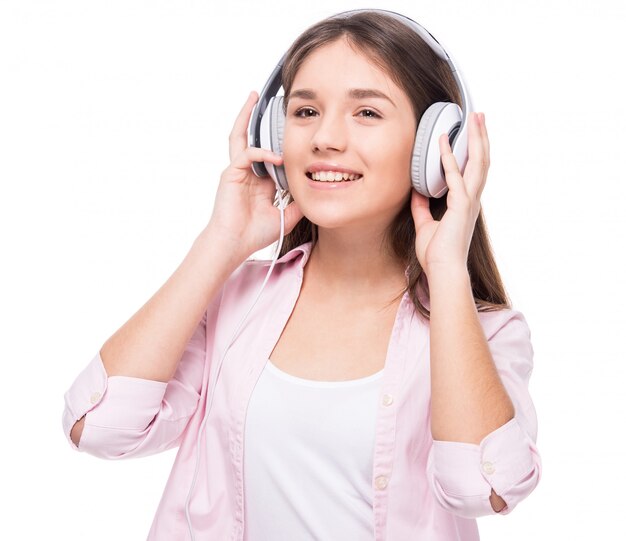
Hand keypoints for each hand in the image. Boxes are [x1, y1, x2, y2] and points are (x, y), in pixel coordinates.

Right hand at [206, 91, 303, 255]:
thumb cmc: (254, 233)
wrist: (234, 244)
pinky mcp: (231, 174)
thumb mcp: (286, 216)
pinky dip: (261, 152)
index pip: (270, 152)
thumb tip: (316, 193)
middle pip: (250, 137)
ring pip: (241, 136)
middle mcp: (247, 171)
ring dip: (247, 117)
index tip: (292, 127)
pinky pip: (246, 154)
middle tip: (263, 98)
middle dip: (255, 117)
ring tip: (253, 98)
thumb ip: (298, 203)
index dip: (280, 140)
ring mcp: (237, 171)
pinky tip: (276, 156)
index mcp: (259, 180)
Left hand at [410, 111, 489, 275]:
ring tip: (474, 118)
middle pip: (481, 160)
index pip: (473, 171)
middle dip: (481, 136)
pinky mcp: (461, 205)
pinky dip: (448, 157)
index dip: (473, 150)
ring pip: (477, 162)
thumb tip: (416, 192)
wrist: (443, 270)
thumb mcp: (425, 224)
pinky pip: (455, 175)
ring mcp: (469, 200)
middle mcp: (472, 199)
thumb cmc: (437, 253)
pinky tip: (442, 141)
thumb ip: (421, 207)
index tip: (470, 133)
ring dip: (475, 138)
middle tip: (479, 116)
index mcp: (465, 203)